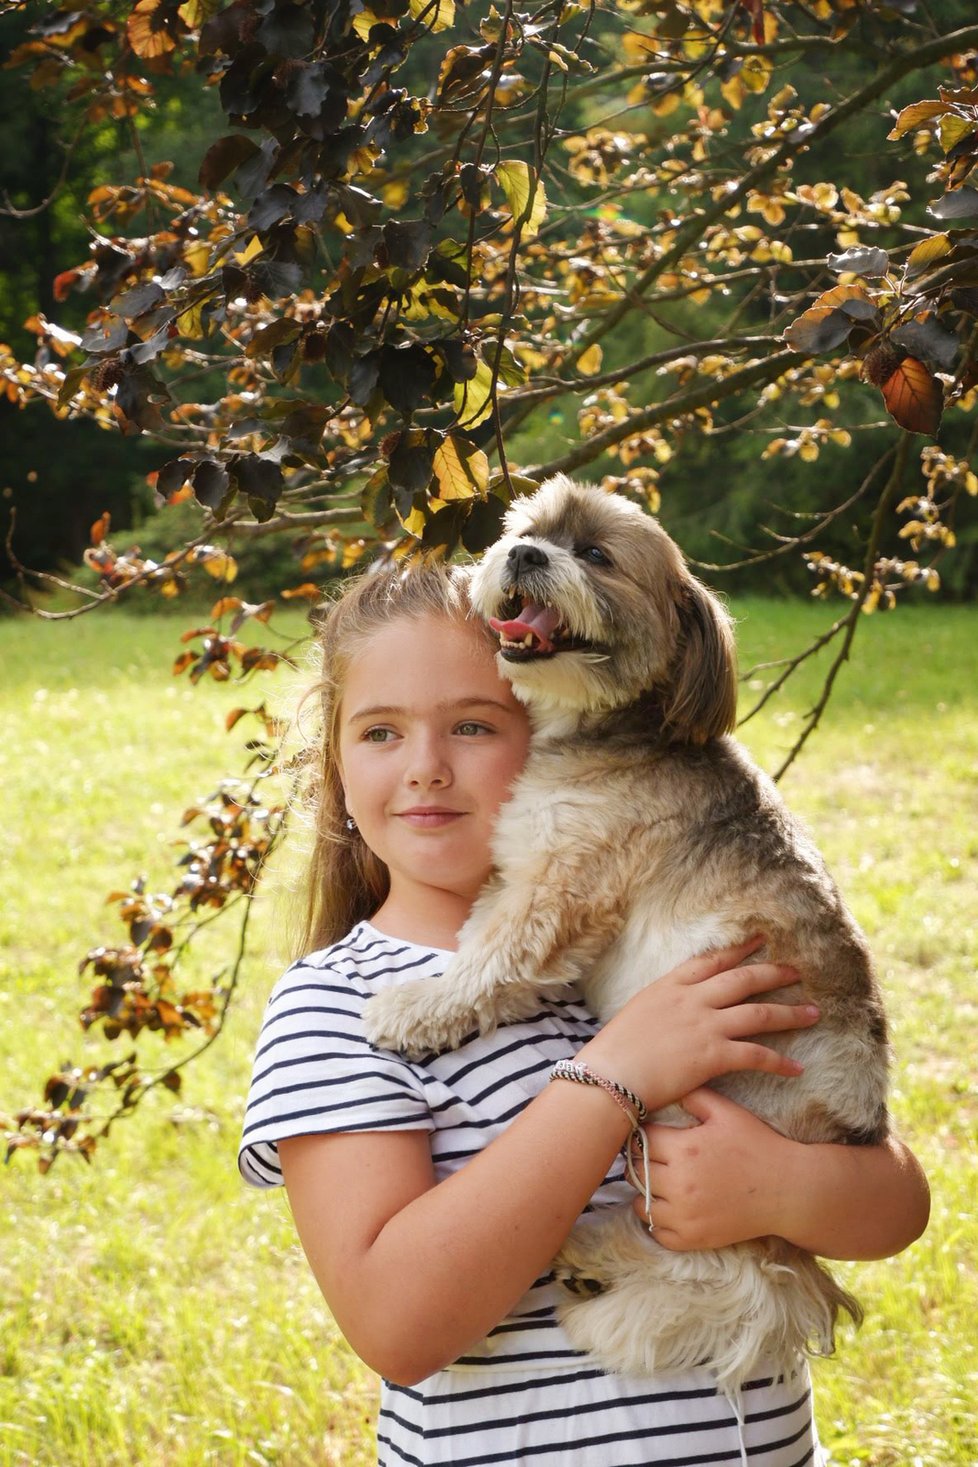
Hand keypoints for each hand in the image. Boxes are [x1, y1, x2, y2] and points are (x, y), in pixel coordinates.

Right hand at [577, 938, 818, 1114]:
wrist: (609, 1076)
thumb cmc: (613, 1052)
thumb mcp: (636, 1013)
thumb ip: (661, 1006)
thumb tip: (673, 1010)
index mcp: (670, 986)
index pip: (711, 961)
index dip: (739, 950)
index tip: (759, 940)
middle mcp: (692, 1000)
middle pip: (742, 980)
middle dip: (773, 973)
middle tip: (797, 969)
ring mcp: (705, 1026)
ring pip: (758, 1014)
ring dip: (789, 1013)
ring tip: (813, 1012)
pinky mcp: (713, 1055)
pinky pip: (756, 1056)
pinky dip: (780, 1063)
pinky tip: (797, 1068)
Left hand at [629, 1087, 792, 1249]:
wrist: (788, 1189)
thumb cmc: (759, 1145)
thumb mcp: (728, 1112)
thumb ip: (695, 1096)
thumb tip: (669, 1087)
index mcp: (684, 1149)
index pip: (641, 1140)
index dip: (643, 1135)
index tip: (651, 1135)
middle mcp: (680, 1183)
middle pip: (636, 1171)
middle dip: (640, 1162)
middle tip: (651, 1158)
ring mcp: (685, 1214)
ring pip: (641, 1203)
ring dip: (644, 1192)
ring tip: (657, 1184)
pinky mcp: (694, 1238)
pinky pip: (658, 1233)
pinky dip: (657, 1222)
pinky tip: (667, 1208)